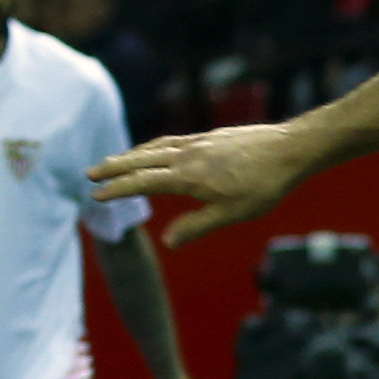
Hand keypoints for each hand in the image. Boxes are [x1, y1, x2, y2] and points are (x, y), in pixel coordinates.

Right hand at [88, 123, 309, 247]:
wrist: (289, 149)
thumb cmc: (265, 185)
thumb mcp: (233, 213)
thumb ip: (198, 226)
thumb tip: (169, 242)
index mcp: (188, 176)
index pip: (143, 182)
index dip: (118, 189)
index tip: (96, 196)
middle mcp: (187, 155)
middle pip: (141, 160)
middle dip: (114, 168)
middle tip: (89, 174)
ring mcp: (198, 142)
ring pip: (155, 147)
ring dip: (131, 155)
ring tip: (114, 162)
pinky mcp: (209, 136)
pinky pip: (172, 140)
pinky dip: (154, 146)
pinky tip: (155, 150)